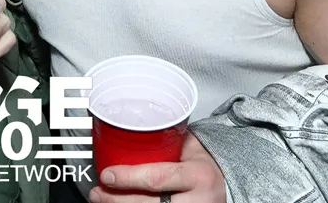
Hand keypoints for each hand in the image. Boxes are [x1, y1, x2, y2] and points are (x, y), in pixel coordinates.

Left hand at [89, 134, 226, 202]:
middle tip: (98, 192)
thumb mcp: (190, 148)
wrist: (229, 186)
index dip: (128, 178)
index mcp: (199, 175)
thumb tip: (129, 132)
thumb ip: (165, 142)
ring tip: (103, 201)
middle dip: (118, 200)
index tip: (107, 174)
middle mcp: (199, 201)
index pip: (158, 178)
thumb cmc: (205, 164)